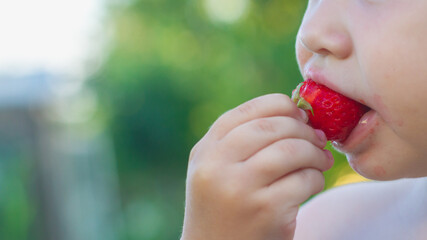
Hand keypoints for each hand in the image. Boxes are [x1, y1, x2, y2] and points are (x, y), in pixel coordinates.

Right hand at [181, 94, 332, 239]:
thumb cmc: (223, 209)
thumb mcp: (216, 170)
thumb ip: (241, 141)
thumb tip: (298, 114)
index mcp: (205, 151)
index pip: (247, 111)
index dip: (280, 106)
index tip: (299, 115)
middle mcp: (216, 166)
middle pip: (272, 127)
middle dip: (303, 129)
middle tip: (318, 139)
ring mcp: (239, 189)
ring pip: (291, 150)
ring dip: (314, 153)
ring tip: (320, 161)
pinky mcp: (265, 212)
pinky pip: (304, 180)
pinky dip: (316, 178)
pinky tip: (312, 184)